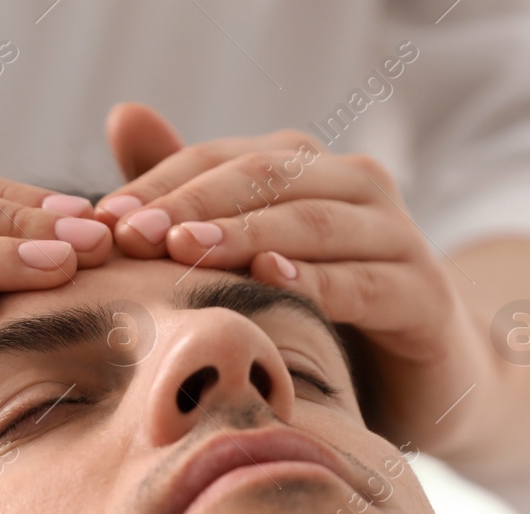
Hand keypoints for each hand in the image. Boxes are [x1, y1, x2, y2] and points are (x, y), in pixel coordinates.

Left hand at [96, 104, 499, 459]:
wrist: (425, 382)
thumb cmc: (325, 320)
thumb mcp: (255, 260)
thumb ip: (196, 196)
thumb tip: (123, 115)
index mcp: (309, 169)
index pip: (223, 159)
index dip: (162, 183)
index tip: (104, 220)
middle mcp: (358, 187)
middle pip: (266, 178)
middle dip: (194, 204)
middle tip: (133, 233)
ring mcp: (398, 237)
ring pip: (312, 223)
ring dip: (246, 235)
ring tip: (186, 249)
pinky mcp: (424, 295)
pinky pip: (364, 282)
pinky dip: (316, 283)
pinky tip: (270, 283)